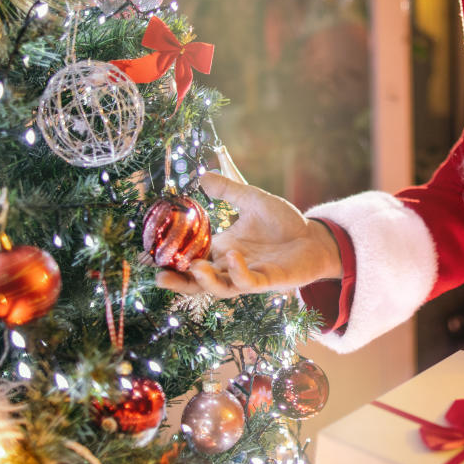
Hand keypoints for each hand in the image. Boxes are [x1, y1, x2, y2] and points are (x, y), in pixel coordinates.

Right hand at [154, 172, 342, 297]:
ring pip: (220, 287)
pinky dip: (239, 272)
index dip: (171, 260)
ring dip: (205, 281)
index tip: (148, 256)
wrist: (315, 238)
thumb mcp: (252, 200)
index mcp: (223, 249)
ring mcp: (249, 276)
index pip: (191, 257)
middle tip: (159, 276)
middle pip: (198, 280)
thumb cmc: (284, 223)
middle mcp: (231, 266)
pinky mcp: (269, 281)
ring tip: (194, 266)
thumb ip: (228, 190)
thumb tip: (202, 175)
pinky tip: (234, 255)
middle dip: (179, 281)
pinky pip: (249, 282)